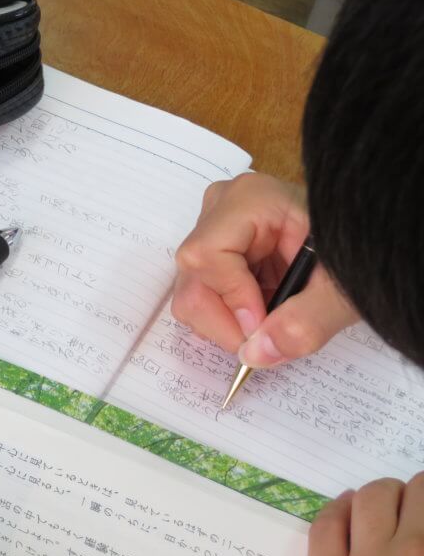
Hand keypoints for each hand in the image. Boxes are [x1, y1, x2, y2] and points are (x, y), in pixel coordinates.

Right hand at [172, 173, 357, 366]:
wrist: (363, 242)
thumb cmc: (357, 251)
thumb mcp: (341, 290)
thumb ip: (304, 323)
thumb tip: (255, 355)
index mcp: (250, 200)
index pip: (207, 255)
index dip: (231, 300)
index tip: (261, 328)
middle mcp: (220, 210)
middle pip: (192, 279)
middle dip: (226, 321)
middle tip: (265, 339)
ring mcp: (212, 229)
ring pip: (190, 293)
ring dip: (227, 322)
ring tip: (271, 320)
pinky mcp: (213, 251)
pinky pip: (201, 295)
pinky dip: (229, 317)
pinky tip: (262, 311)